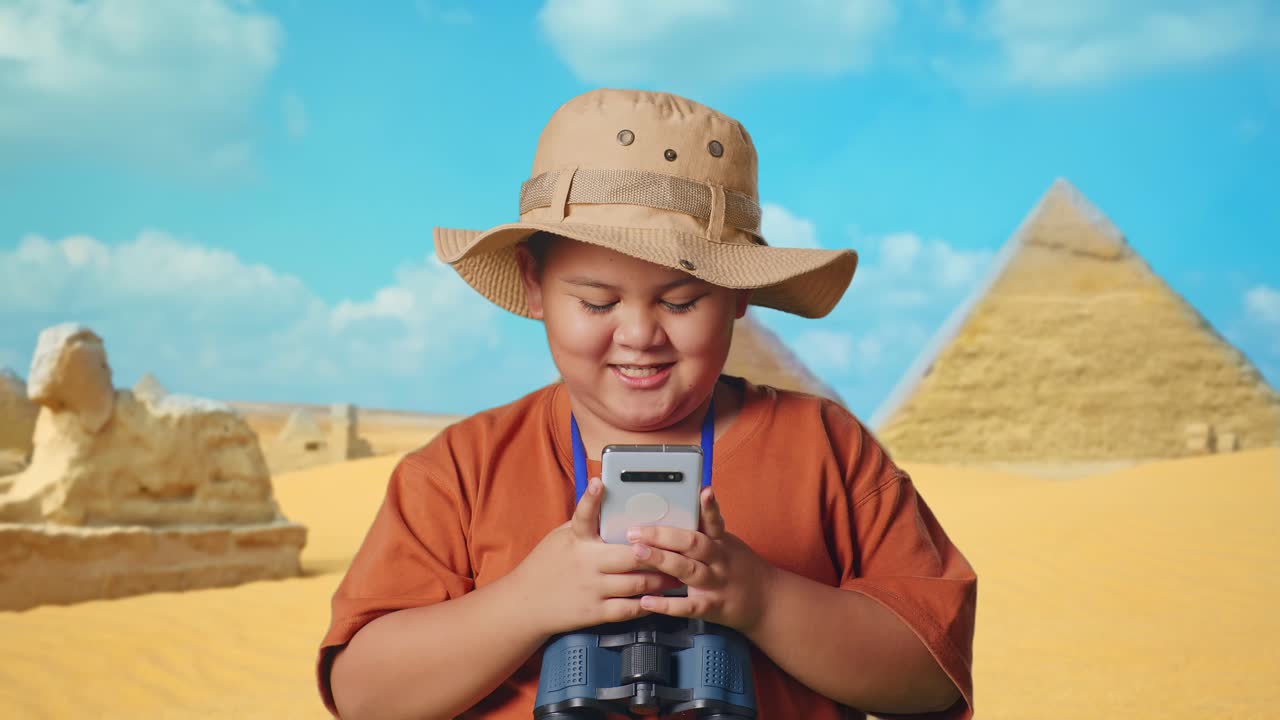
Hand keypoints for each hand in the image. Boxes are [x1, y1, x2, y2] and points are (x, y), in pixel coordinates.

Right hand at [508, 477, 684, 636]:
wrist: (525, 604)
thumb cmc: (547, 565)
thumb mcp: (560, 538)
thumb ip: (584, 524)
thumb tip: (607, 501)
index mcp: (575, 541)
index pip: (583, 516)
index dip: (591, 498)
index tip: (599, 483)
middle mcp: (585, 563)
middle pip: (631, 556)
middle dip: (658, 554)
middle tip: (680, 549)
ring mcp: (592, 589)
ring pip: (637, 584)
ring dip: (661, 579)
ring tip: (678, 573)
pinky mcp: (595, 613)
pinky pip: (629, 609)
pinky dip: (648, 604)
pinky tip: (660, 598)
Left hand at [625, 487, 774, 632]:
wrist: (767, 601)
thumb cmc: (740, 568)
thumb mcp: (729, 544)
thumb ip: (706, 530)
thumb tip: (681, 508)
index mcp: (722, 543)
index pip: (714, 521)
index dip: (708, 506)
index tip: (703, 490)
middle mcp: (720, 561)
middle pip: (694, 543)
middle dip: (663, 535)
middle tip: (636, 530)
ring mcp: (717, 584)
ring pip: (689, 570)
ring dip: (662, 560)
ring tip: (638, 553)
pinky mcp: (713, 607)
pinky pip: (689, 606)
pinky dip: (667, 605)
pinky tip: (647, 600)